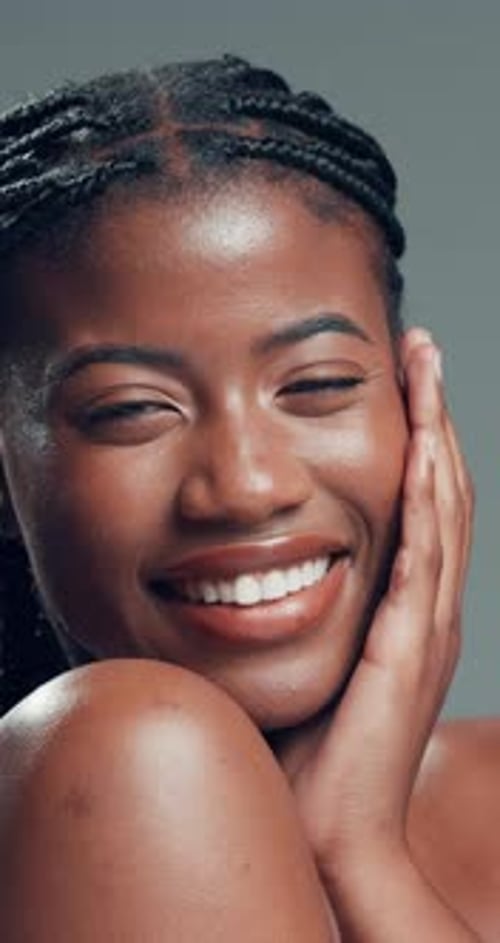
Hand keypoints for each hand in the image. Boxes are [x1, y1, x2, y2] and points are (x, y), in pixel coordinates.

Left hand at [289, 329, 475, 937]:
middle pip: (444, 492)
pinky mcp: (411, 648)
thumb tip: (260, 565)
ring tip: (428, 372)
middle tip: (424, 351)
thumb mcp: (312, 656)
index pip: (423, 507)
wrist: (330, 829)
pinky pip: (426, 558)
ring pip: (445, 510)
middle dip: (434, 416)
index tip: (404, 383)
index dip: (419, 440)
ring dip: (436, 437)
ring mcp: (427, 627)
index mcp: (409, 610)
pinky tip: (422, 451)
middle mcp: (429, 610)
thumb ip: (304, 606)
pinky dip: (428, 500)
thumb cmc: (312, 746)